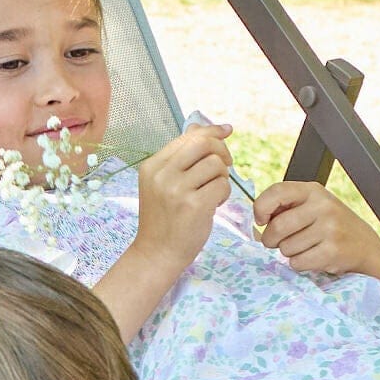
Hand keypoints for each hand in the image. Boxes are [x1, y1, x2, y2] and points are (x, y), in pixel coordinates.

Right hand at [132, 123, 232, 276]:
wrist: (156, 254)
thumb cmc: (164, 219)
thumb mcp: (163, 184)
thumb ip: (182, 156)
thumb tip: (206, 126)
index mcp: (152, 166)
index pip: (188, 137)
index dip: (212, 131)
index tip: (227, 131)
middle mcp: (162, 175)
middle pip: (203, 144)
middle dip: (221, 151)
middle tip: (225, 166)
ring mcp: (177, 190)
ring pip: (216, 164)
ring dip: (222, 177)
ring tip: (212, 192)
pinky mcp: (194, 206)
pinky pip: (222, 185)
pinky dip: (223, 193)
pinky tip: (214, 204)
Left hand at [253, 177, 379, 277]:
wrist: (364, 246)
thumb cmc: (328, 226)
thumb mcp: (311, 207)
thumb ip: (285, 207)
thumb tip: (256, 221)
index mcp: (313, 190)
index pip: (277, 191)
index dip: (261, 208)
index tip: (261, 220)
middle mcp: (323, 205)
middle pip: (278, 227)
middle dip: (271, 239)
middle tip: (278, 242)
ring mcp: (330, 228)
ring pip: (286, 247)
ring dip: (288, 253)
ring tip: (305, 247)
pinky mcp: (333, 250)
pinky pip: (297, 262)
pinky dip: (299, 264)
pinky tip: (313, 257)